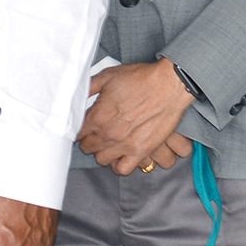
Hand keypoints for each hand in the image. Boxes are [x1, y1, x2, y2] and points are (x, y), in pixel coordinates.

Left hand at [80, 62, 198, 172]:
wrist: (169, 84)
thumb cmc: (141, 79)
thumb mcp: (108, 76)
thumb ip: (89, 87)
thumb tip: (76, 94)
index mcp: (98, 115)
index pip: (77, 133)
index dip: (79, 130)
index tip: (84, 127)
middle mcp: (109, 133)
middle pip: (88, 148)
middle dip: (90, 140)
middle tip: (97, 134)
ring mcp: (124, 144)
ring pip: (102, 160)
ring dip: (102, 152)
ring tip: (108, 144)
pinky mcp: (141, 151)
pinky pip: (123, 169)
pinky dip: (119, 165)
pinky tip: (120, 155)